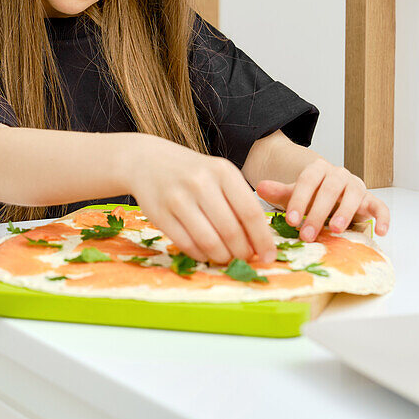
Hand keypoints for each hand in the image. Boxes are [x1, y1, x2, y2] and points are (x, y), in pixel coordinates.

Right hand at [124, 135, 277, 264]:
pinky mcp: (159, 213)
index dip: (262, 239)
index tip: (269, 256)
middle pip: (231, 230)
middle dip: (243, 252)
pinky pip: (187, 244)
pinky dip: (201, 255)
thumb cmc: (193, 172)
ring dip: (222, 256)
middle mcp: (201, 183)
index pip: (250, 212)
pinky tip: (206, 253)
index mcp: (223, 171)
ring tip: (226, 257)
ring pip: (209, 241)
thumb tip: (259, 241)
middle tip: (245, 259)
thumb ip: (239, 203)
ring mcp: (178, 198)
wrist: (149, 160)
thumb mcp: (219, 176)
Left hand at [255, 159, 389, 240]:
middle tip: (306, 234)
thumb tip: (260, 188)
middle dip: (317, 213)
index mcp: (318, 169)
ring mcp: (356, 187)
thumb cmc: (311, 198)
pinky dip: (383, 218)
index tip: (290, 220)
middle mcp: (339, 175)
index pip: (308, 180)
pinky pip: (380, 207)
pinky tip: (380, 232)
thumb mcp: (294, 194)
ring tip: (336, 230)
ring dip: (345, 213)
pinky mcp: (370, 200)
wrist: (330, 195)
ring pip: (354, 195)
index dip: (299, 200)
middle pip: (329, 190)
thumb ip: (279, 191)